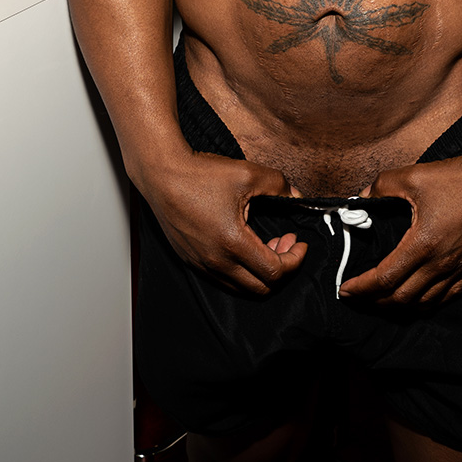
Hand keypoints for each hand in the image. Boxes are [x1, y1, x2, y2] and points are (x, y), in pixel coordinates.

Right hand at [148, 151, 307, 296]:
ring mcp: (201, 263)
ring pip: (240, 287)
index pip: (275, 271)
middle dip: (281, 269)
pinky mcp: (190, 260)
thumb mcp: (248, 174)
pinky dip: (240, 270)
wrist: (162, 174)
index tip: (299, 243)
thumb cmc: (199, 175)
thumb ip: (279, 186)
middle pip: (260, 288)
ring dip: (260, 271)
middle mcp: (215, 261)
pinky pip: (222, 278)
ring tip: (267, 243)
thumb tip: (297, 196)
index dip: (295, 260)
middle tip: (286, 243)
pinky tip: (244, 244)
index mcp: (232, 243)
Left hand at [338, 157, 461, 306]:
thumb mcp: (412, 176)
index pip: (384, 278)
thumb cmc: (458, 177)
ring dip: (400, 305)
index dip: (361, 287)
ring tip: (384, 299)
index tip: (345, 289)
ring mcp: (459, 268)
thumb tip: (361, 198)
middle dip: (375, 301)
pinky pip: (448, 296)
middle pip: (401, 298)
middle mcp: (441, 263)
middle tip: (359, 295)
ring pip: (424, 302)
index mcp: (422, 244)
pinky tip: (418, 297)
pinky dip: (427, 302)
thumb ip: (381, 186)